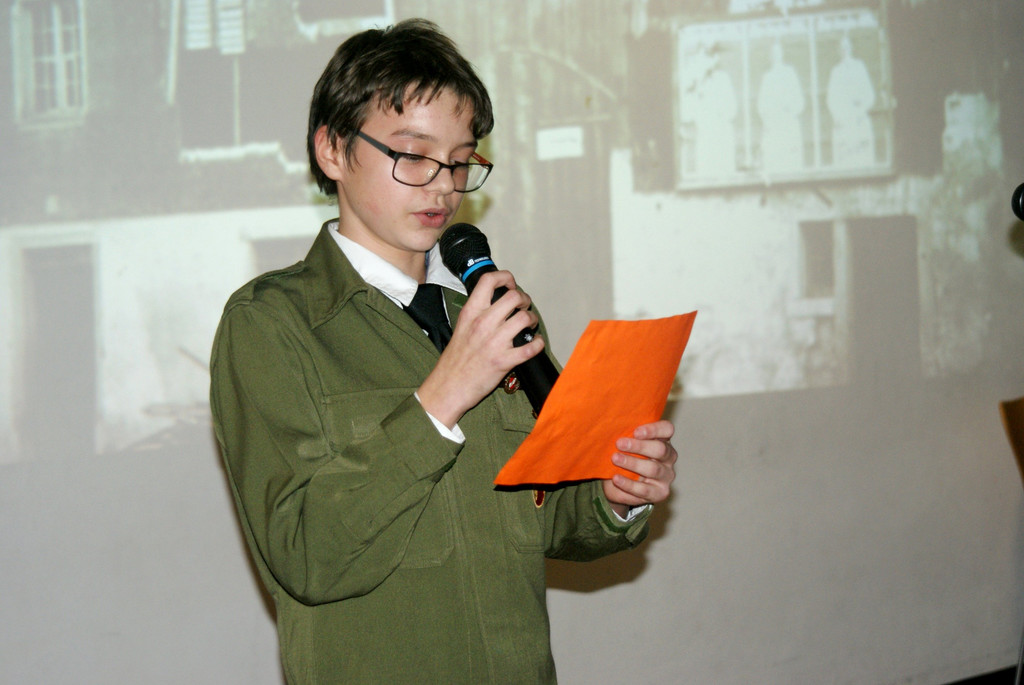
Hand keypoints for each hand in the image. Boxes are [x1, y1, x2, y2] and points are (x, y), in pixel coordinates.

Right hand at [416, 270, 544, 426]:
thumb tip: (497, 304)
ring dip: (532, 320)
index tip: (511, 284)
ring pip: (525, 319)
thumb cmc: (455, 360)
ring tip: (529, 325)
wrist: (448, 386)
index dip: (505, 277)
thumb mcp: (461, 327)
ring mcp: (495, 342)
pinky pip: (531, 347)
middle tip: (524, 307)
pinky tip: (535, 343)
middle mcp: (483, 323)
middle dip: (525, 300)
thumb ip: (478, 313)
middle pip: (514, 296)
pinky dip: (538, 344)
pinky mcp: (504, 361)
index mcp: (471, 313)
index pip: (489, 281)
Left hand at [603, 420, 676, 517]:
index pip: (666, 429)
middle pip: (660, 449)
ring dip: (632, 463)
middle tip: (619, 444)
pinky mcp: (660, 493)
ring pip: (653, 469)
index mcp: (662, 439)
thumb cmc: (624, 456)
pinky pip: (644, 490)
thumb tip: (610, 429)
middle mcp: (668, 457)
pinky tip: (616, 478)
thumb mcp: (625, 445)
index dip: (654, 429)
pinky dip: (628, 484)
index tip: (635, 432)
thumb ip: (625, 437)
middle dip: (639, 446)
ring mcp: (666, 476)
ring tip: (615, 459)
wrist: (618, 482)